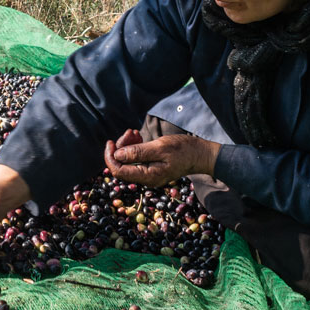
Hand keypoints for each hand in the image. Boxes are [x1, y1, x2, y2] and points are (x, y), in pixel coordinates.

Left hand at [103, 129, 219, 186]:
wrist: (200, 154)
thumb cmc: (183, 150)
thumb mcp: (160, 147)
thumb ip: (138, 152)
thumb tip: (117, 155)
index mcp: (147, 176)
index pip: (118, 171)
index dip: (110, 157)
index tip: (110, 142)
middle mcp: (146, 178)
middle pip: (122, 164)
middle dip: (121, 147)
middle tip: (130, 132)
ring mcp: (148, 173)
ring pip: (128, 160)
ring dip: (128, 145)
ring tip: (135, 132)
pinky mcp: (152, 167)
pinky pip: (137, 158)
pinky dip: (135, 146)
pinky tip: (138, 136)